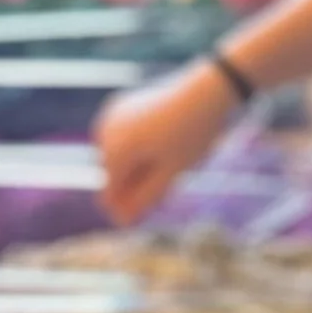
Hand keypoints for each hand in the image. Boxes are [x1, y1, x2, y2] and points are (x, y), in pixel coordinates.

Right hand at [95, 62, 239, 222]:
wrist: (205, 91)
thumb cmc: (191, 135)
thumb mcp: (170, 174)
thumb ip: (144, 198)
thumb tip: (122, 221)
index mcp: (116, 151)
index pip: (110, 194)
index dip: (127, 208)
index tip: (147, 212)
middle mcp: (106, 132)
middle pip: (112, 174)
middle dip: (133, 185)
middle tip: (165, 188)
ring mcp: (111, 116)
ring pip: (115, 155)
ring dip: (134, 167)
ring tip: (165, 167)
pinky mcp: (120, 105)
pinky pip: (119, 136)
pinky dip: (134, 147)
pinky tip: (158, 146)